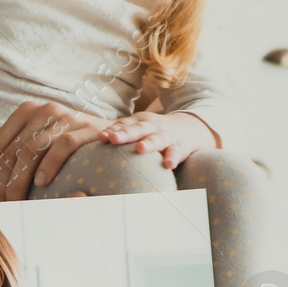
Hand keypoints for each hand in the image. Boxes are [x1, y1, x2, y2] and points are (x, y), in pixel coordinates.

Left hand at [0, 101, 107, 200]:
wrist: (106, 138)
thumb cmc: (61, 146)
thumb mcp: (28, 146)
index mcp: (24, 113)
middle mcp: (42, 110)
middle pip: (11, 152)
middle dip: (3, 184)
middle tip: (1, 207)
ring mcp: (65, 116)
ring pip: (31, 150)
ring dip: (21, 181)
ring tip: (16, 202)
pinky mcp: (85, 127)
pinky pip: (63, 146)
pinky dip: (49, 166)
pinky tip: (41, 184)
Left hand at [98, 111, 215, 170]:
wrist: (189, 127)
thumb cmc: (153, 132)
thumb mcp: (138, 129)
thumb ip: (120, 133)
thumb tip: (98, 138)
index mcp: (139, 122)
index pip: (124, 125)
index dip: (112, 130)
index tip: (101, 137)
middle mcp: (152, 127)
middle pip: (137, 129)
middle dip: (125, 134)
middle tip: (113, 139)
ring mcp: (166, 136)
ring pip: (156, 139)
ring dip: (149, 143)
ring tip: (140, 149)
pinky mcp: (180, 146)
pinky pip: (176, 152)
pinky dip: (173, 157)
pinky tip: (168, 164)